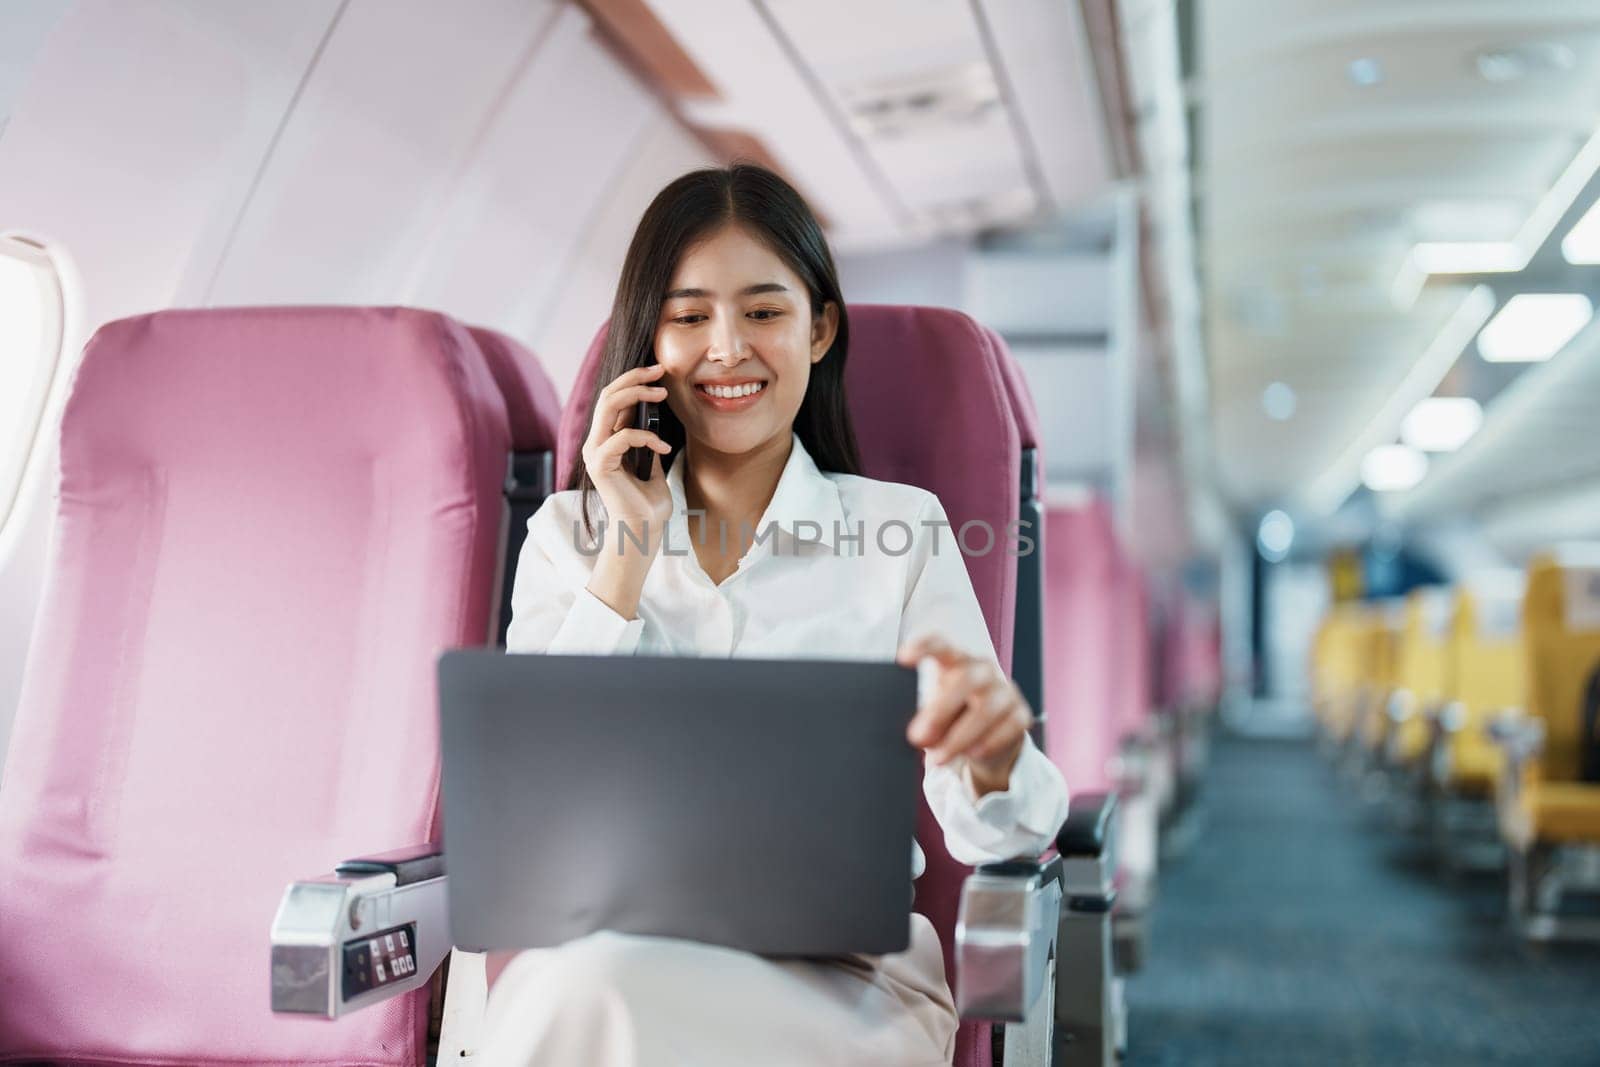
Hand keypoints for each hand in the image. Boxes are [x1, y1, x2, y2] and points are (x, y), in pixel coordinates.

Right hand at [581, 363, 673, 540]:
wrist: (644, 528)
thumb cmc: (648, 499)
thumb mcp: (652, 459)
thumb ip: (647, 437)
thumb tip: (655, 411)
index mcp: (606, 439)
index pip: (613, 397)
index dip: (633, 379)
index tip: (659, 371)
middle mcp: (596, 442)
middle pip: (607, 394)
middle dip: (634, 377)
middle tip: (660, 371)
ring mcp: (595, 453)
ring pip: (608, 407)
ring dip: (637, 394)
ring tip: (662, 395)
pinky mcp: (600, 465)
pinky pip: (622, 437)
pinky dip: (646, 437)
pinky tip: (664, 446)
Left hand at [898, 634, 1031, 795]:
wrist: (987, 743)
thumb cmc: (952, 720)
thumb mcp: (933, 717)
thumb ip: (925, 722)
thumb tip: (919, 736)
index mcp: (956, 661)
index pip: (942, 645)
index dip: (925, 647)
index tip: (903, 658)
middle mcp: (983, 670)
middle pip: (966, 679)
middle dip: (939, 711)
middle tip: (916, 737)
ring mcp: (1006, 690)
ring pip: (986, 708)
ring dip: (959, 737)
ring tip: (938, 758)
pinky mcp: (1021, 714)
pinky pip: (1008, 727)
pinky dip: (988, 743)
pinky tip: (971, 754)